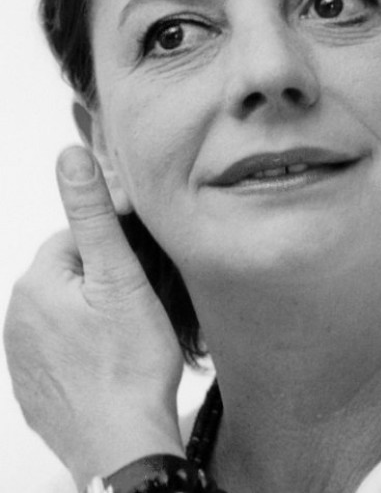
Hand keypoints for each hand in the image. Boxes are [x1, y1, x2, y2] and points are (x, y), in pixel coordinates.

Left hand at [3, 146, 184, 489]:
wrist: (122, 448)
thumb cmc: (129, 364)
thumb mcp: (119, 276)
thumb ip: (92, 212)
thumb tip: (70, 155)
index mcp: (36, 282)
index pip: (77, 237)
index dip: (115, 246)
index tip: (142, 266)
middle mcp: (16, 316)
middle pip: (69, 273)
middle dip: (102, 280)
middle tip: (138, 305)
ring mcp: (21, 356)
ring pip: (63, 310)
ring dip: (91, 313)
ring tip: (126, 336)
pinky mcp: (32, 386)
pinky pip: (58, 347)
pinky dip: (81, 347)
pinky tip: (107, 362)